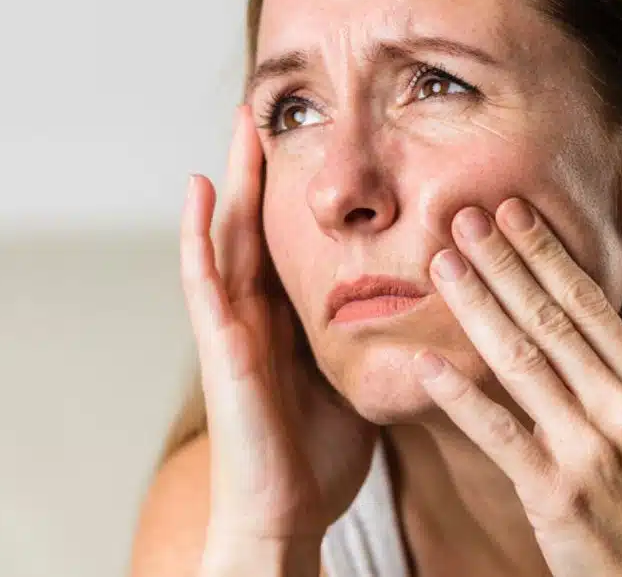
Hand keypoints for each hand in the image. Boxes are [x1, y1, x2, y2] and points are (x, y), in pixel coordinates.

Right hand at [181, 106, 376, 557]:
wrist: (287, 512)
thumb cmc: (317, 456)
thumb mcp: (356, 380)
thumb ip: (371, 340)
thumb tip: (423, 308)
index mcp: (288, 320)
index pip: (290, 240)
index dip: (296, 192)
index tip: (312, 142)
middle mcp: (256, 314)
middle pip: (258, 224)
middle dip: (264, 167)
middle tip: (271, 109)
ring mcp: (233, 327)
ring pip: (229, 237)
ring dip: (234, 179)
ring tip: (241, 123)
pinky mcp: (222, 347)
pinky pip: (205, 281)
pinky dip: (197, 234)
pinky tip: (201, 188)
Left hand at [413, 199, 621, 576]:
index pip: (591, 303)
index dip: (546, 253)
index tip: (512, 211)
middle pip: (552, 318)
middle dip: (503, 261)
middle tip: (464, 216)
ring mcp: (592, 449)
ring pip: (523, 361)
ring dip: (477, 306)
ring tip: (441, 264)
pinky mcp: (557, 494)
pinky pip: (500, 434)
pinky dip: (461, 396)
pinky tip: (426, 364)